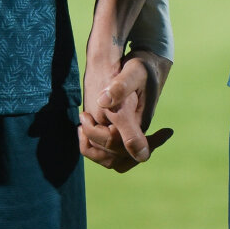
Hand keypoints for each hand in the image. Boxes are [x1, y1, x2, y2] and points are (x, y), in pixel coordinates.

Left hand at [79, 51, 172, 171]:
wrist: (148, 68)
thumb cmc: (142, 68)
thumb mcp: (133, 71)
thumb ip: (120, 87)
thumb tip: (103, 101)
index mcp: (139, 122)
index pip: (126, 146)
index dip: (102, 137)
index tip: (85, 116)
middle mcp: (135, 134)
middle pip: (114, 157)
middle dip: (92, 139)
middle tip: (83, 115)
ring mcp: (128, 135)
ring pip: (110, 160)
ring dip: (92, 148)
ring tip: (82, 124)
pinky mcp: (121, 133)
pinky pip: (107, 153)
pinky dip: (93, 146)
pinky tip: (84, 128)